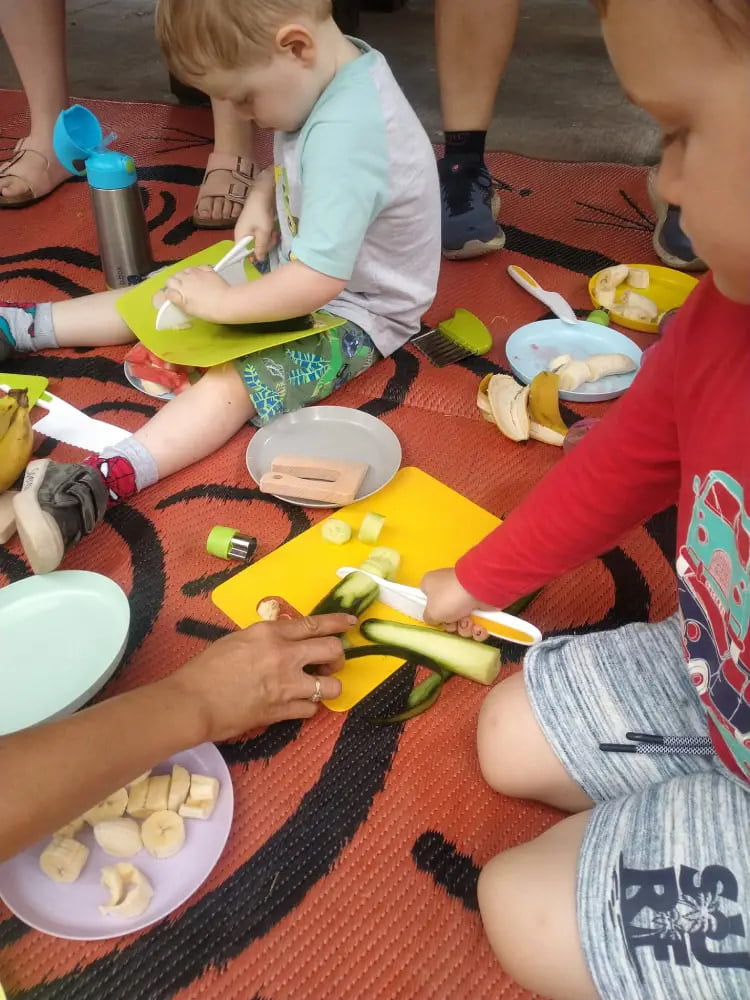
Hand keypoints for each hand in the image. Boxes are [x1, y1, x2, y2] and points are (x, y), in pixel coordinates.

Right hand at [164, 266, 230, 321]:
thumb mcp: (188, 308)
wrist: (226, 302)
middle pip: (176, 275)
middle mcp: (187, 276)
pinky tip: (201, 277)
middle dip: (177, 281)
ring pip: (186, 269)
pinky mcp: (208, 270)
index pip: (169, 283)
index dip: (171, 289)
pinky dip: (197, 271)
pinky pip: (198, 267)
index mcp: (181, 287)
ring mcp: (198, 272)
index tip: (176, 295)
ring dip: (186, 275)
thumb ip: (176, 299)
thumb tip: (169, 293)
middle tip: (183, 290)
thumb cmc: (207, 310)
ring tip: (192, 283)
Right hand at [164, 614, 354, 741]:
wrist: (193, 701)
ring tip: (317, 687)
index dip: (338, 623)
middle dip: (338, 656)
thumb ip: (266, 638)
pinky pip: (312, 709)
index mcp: (271, 633)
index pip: (314, 624)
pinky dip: (308, 707)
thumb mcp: (238, 639)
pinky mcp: (283, 711)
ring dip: (328, 686)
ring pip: (332, 685)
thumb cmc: (207, 668)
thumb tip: (284, 641)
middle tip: (329, 663)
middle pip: (332, 650)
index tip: (351, 623)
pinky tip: (298, 704)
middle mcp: (284, 655)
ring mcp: (286, 685)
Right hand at [235, 187, 277, 260]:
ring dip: (268, 240)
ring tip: (274, 232)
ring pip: (257, 242)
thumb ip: (261, 247)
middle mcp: (241, 235)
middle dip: (264, 246)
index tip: (264, 255)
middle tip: (273, 238)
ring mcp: (247, 230)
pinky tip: (273, 230)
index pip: (242, 254)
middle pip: (251, 248)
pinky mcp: (253, 226)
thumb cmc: (261, 213)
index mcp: (239, 237)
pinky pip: (259, 236)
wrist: (262, 194)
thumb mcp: (263, 232)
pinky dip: (267, 234)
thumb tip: (259, 260)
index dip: (253, 256)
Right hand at [421, 568, 491, 640]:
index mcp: (431, 584)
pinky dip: (478, 627)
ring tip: (468, 621)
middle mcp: (447, 588)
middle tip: (454, 621)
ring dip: (465, 627)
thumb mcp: (431, 612)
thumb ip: (428, 618)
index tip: (435, 619)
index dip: (431, 613)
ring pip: (462, 622)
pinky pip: (476, 622)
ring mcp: (464, 595)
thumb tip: (433, 619)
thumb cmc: (451, 596)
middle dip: (451, 625)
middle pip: (446, 616)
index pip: (425, 600)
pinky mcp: (479, 602)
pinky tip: (478, 625)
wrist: (481, 589)